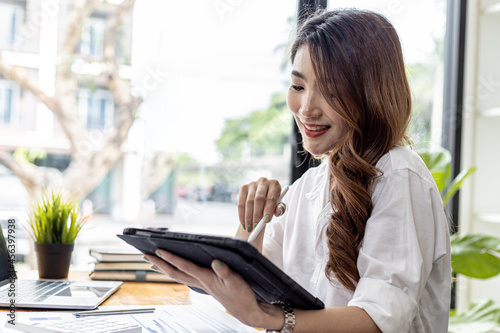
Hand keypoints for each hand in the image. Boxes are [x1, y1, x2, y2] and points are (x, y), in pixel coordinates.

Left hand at [146, 250, 283, 328]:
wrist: (247, 311)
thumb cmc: (242, 296)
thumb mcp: (237, 281)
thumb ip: (226, 271)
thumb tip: (215, 262)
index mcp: (207, 279)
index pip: (185, 267)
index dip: (171, 258)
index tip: (159, 250)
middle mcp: (201, 282)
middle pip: (175, 273)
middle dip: (160, 264)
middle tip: (147, 255)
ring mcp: (202, 285)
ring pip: (179, 276)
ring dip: (165, 268)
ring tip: (154, 261)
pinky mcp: (206, 285)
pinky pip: (186, 277)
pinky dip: (177, 271)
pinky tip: (175, 269)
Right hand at [238, 178, 284, 232]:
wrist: (263, 197)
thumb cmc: (272, 203)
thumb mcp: (278, 206)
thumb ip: (280, 209)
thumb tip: (277, 212)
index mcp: (274, 184)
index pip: (271, 198)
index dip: (268, 210)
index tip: (267, 221)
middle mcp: (263, 181)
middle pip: (258, 199)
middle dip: (257, 214)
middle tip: (256, 226)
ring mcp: (252, 183)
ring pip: (249, 202)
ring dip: (248, 217)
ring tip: (250, 227)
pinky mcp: (243, 188)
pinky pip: (240, 203)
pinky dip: (241, 214)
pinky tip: (243, 223)